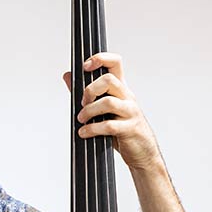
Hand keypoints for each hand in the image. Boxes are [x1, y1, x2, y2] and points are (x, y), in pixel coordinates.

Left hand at [63, 52, 161, 171]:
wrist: (143, 152)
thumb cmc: (123, 130)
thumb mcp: (105, 109)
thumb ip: (86, 92)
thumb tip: (67, 76)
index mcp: (121, 89)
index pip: (115, 63)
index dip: (100, 59)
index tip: (85, 66)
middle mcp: (127, 97)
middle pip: (109, 80)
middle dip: (90, 90)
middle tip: (82, 103)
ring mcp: (130, 112)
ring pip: (108, 102)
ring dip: (89, 111)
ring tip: (81, 120)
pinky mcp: (129, 129)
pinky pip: (109, 125)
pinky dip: (92, 129)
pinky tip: (84, 133)